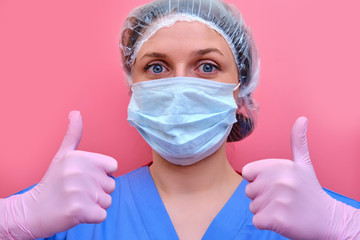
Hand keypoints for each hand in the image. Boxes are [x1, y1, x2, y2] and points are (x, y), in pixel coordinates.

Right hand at [0, 111, 117, 238]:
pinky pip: (102, 215)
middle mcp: (78, 171)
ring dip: (95, 205)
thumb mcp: (63, 156)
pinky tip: (77, 213)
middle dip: (98, 191)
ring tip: (76, 201)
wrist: (33, 211)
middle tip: (77, 192)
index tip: (85, 177)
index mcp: (79, 157)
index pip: (113, 166)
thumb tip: (76, 112)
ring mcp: (77, 191)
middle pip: (111, 185)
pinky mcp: (78, 210)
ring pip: (107, 201)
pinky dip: (93, 217)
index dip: (102, 174)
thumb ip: (73, 135)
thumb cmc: (53, 182)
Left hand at [242, 117, 358, 239]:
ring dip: (265, 210)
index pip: (247, 172)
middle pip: (249, 190)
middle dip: (262, 196)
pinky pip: (256, 220)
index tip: (275, 183)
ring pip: (253, 206)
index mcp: (280, 165)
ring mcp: (278, 200)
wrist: (329, 219)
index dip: (258, 180)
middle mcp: (279, 180)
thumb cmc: (310, 191)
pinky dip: (266, 223)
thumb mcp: (304, 164)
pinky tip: (282, 220)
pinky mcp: (276, 219)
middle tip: (283, 198)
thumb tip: (302, 118)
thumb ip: (298, 141)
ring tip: (285, 208)